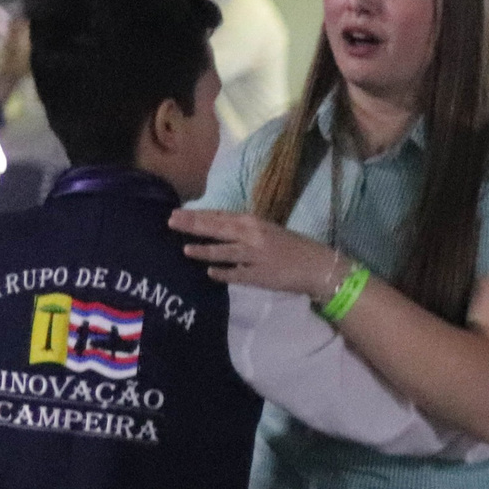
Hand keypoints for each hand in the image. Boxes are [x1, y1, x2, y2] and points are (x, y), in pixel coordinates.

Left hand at [171, 209, 351, 296]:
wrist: (317, 266)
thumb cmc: (292, 247)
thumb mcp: (266, 230)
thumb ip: (242, 229)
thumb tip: (214, 227)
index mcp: (254, 222)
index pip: (220, 216)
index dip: (197, 214)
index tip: (177, 212)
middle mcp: (253, 235)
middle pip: (217, 228)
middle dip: (193, 225)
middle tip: (171, 221)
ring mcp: (256, 256)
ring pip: (224, 251)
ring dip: (204, 250)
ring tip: (185, 249)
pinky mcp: (260, 276)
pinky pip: (237, 274)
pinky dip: (223, 273)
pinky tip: (210, 272)